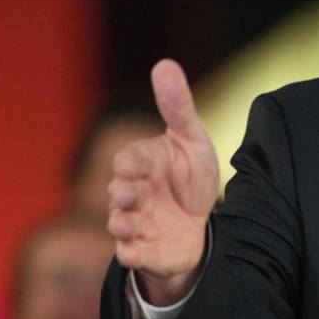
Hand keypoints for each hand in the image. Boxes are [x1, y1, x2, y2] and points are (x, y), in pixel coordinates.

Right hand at [107, 59, 219, 304]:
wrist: (201, 222)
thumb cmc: (190, 176)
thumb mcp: (192, 140)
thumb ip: (178, 107)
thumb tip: (164, 63)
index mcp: (142, 164)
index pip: (130, 159)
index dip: (131, 162)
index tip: (132, 165)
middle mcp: (132, 193)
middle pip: (118, 192)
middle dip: (120, 193)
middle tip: (128, 193)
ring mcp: (135, 223)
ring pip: (119, 224)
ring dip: (121, 224)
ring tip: (128, 224)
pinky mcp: (144, 250)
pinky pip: (130, 255)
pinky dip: (131, 254)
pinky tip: (134, 253)